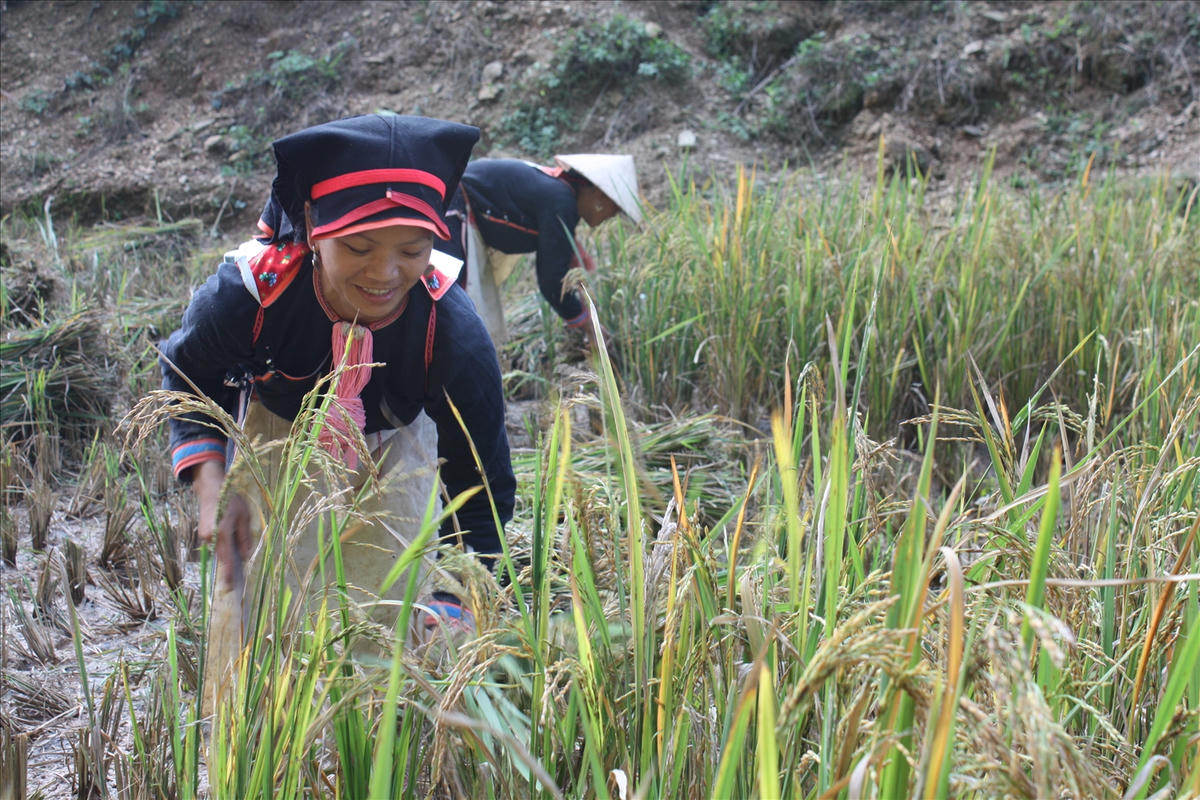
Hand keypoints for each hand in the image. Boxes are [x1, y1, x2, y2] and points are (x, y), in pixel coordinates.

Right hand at [192, 460, 250, 590]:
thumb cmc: (231, 499)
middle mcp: (210, 537)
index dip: (229, 574)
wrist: (211, 487)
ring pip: (218, 552)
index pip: (226, 558)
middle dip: (228, 570)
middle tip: (234, 587)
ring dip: (226, 560)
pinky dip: (223, 551)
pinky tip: (232, 556)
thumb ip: (244, 537)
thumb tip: (246, 556)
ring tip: (235, 575)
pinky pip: (215, 546)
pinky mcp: (204, 534)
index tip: (230, 588)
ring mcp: (204, 536)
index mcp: (221, 532)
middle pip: (221, 557)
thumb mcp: (244, 516)